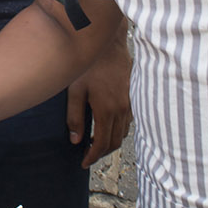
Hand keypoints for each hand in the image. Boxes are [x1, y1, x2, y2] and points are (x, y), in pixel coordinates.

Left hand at [65, 39, 131, 167]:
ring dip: (110, 143)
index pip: (102, 144)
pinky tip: (107, 128)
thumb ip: (74, 116)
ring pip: (123, 134)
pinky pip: (128, 122)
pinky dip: (118, 131)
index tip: (83, 163)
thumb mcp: (75, 89)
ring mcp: (130, 104)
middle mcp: (121, 110)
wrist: (109, 44)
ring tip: (96, 144)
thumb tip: (76, 140)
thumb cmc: (89, 64)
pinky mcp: (133, 97)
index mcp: (106, 110)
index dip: (93, 157)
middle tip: (88, 156)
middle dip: (101, 153)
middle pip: (115, 142)